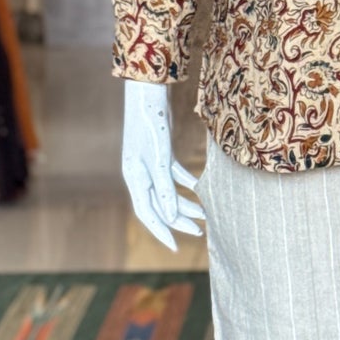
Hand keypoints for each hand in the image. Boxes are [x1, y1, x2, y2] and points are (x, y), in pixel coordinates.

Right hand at [120, 81, 205, 251]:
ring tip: (205, 214)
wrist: (148, 93)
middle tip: (199, 232)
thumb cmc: (151, 125)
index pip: (148, 213)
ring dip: (185, 202)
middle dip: (178, 220)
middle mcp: (139, 173)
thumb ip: (164, 189)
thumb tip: (170, 217)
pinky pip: (173, 174)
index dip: (162, 231)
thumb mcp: (160, 159)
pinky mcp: (160, 152)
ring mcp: (149, 163)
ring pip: (168, 191)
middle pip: (159, 205)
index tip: (176, 247)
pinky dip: (186, 183)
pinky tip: (199, 189)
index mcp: (135, 178)